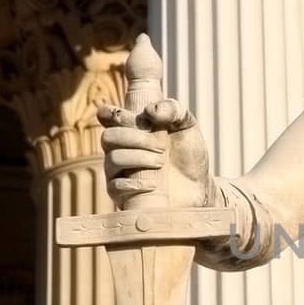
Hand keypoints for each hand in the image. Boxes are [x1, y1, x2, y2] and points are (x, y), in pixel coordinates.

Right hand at [98, 98, 213, 210]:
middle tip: (162, 145)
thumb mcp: (186, 125)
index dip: (115, 114)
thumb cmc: (188, 153)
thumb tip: (149, 110)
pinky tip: (154, 184)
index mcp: (128, 128)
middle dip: (136, 138)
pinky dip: (135, 184)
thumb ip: (173, 110)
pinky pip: (115, 187)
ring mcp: (117, 172)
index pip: (105, 115)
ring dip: (139, 158)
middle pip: (108, 137)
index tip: (143, 121)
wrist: (198, 185)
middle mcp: (117, 148)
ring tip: (162, 162)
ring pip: (113, 159)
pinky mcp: (121, 195)